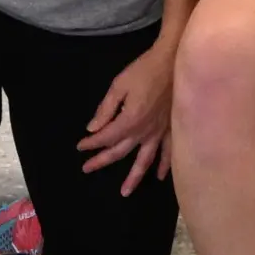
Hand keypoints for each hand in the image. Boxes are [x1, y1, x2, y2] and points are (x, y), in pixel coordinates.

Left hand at [80, 38, 176, 192]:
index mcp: (129, 120)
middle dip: (102, 160)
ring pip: (145, 160)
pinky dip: (165, 166)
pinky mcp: (172, 130)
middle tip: (87, 169)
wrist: (174, 62)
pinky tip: (160, 177)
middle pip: (120, 152)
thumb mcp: (119, 85)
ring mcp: (159, 133)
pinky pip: (169, 153)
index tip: (80, 147)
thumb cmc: (145, 70)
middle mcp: (143, 131)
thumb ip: (106, 108)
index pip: (105, 137)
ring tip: (125, 191)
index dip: (91, 143)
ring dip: (134, 177)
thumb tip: (93, 128)